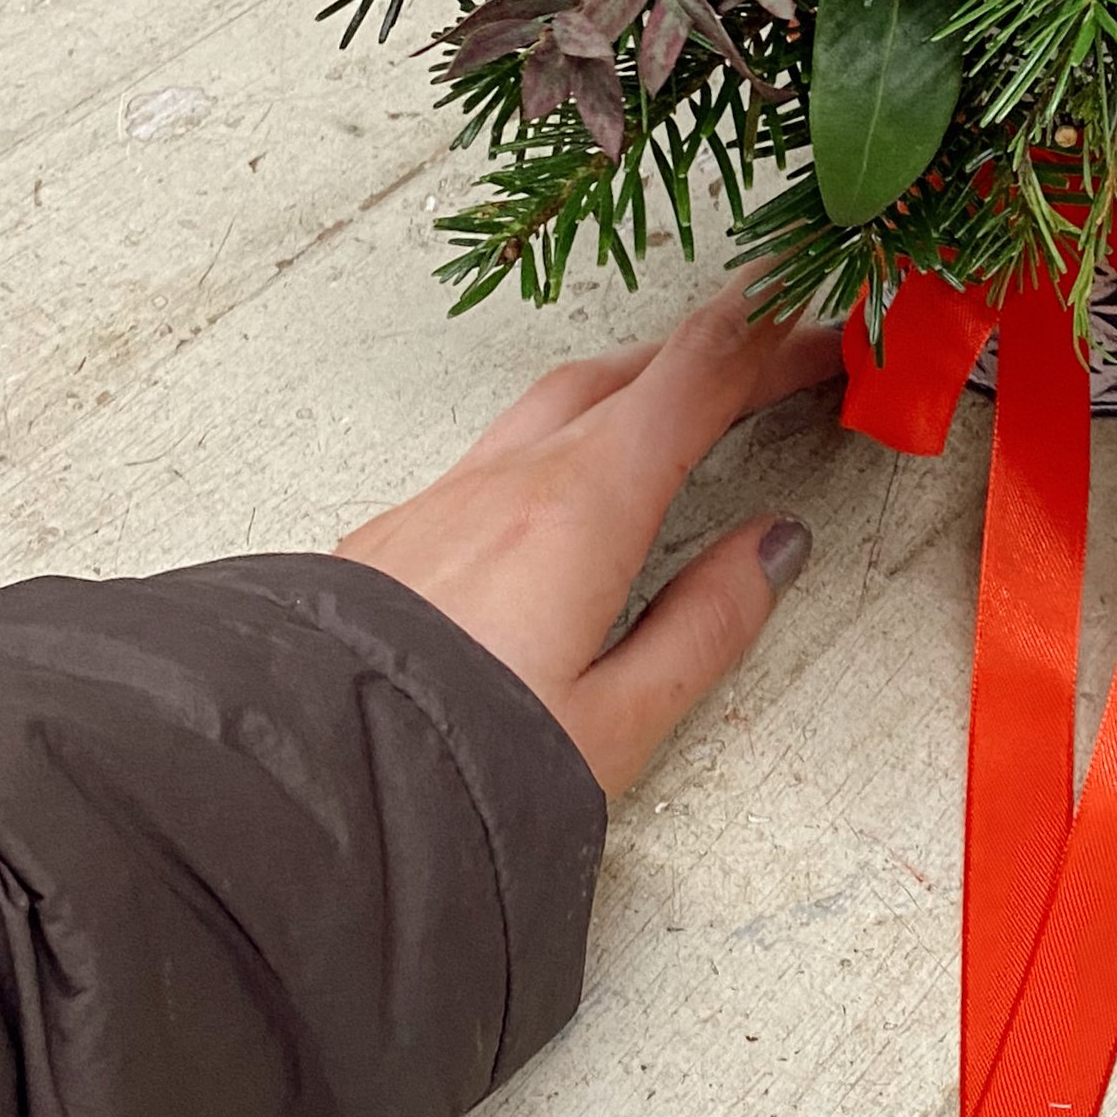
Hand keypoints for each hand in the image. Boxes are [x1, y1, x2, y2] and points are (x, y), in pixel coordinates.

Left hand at [338, 277, 841, 794]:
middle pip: (632, 372)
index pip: (699, 375)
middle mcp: (510, 479)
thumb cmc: (452, 773)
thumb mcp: (616, 724)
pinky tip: (565, 485)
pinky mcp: (390, 536)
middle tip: (782, 358)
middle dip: (717, 353)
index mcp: (582, 506)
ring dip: (636, 384)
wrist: (287, 795)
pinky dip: (563, 435)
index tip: (828, 322)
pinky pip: (497, 452)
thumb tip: (774, 544)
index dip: (773, 336)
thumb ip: (705, 623)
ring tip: (685, 401)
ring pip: (557, 404)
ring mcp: (442, 498)